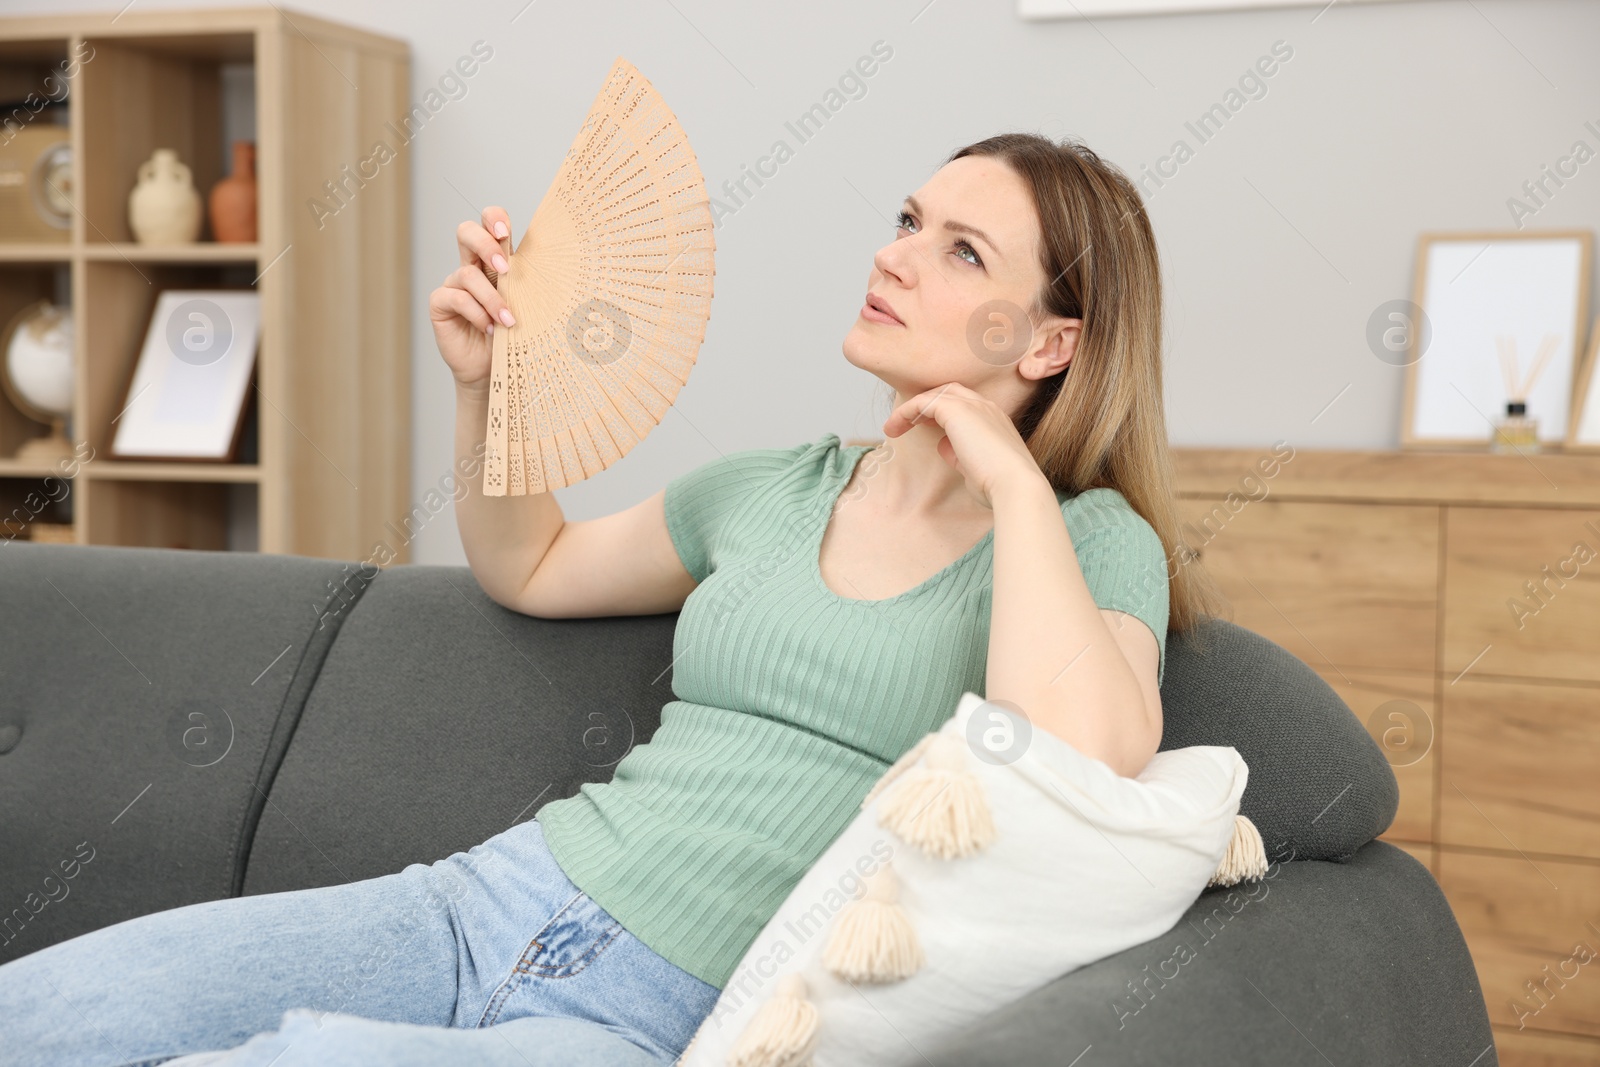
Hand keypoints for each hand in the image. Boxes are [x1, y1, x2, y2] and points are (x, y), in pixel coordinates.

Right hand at [430, 206, 517, 391]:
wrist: (494, 369)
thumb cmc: (514, 335)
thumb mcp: (528, 306)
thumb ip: (531, 286)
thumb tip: (564, 271)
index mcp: (495, 259)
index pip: (489, 224)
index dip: (493, 219)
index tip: (506, 234)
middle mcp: (472, 266)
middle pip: (466, 232)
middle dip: (484, 243)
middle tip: (504, 268)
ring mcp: (454, 284)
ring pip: (466, 273)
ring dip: (491, 297)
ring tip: (508, 321)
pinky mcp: (441, 304)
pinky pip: (454, 297)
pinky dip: (475, 313)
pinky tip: (489, 328)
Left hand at [883, 383, 1045, 508]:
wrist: (1014, 484)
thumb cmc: (999, 485)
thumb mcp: (976, 468)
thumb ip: (960, 455)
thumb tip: (944, 446)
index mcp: (995, 420)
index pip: (966, 404)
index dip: (942, 411)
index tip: (926, 427)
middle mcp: (986, 407)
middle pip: (951, 391)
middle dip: (928, 403)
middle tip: (908, 422)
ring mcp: (973, 405)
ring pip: (936, 395)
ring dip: (912, 410)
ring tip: (892, 427)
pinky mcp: (956, 410)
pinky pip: (924, 402)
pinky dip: (906, 412)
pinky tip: (894, 428)